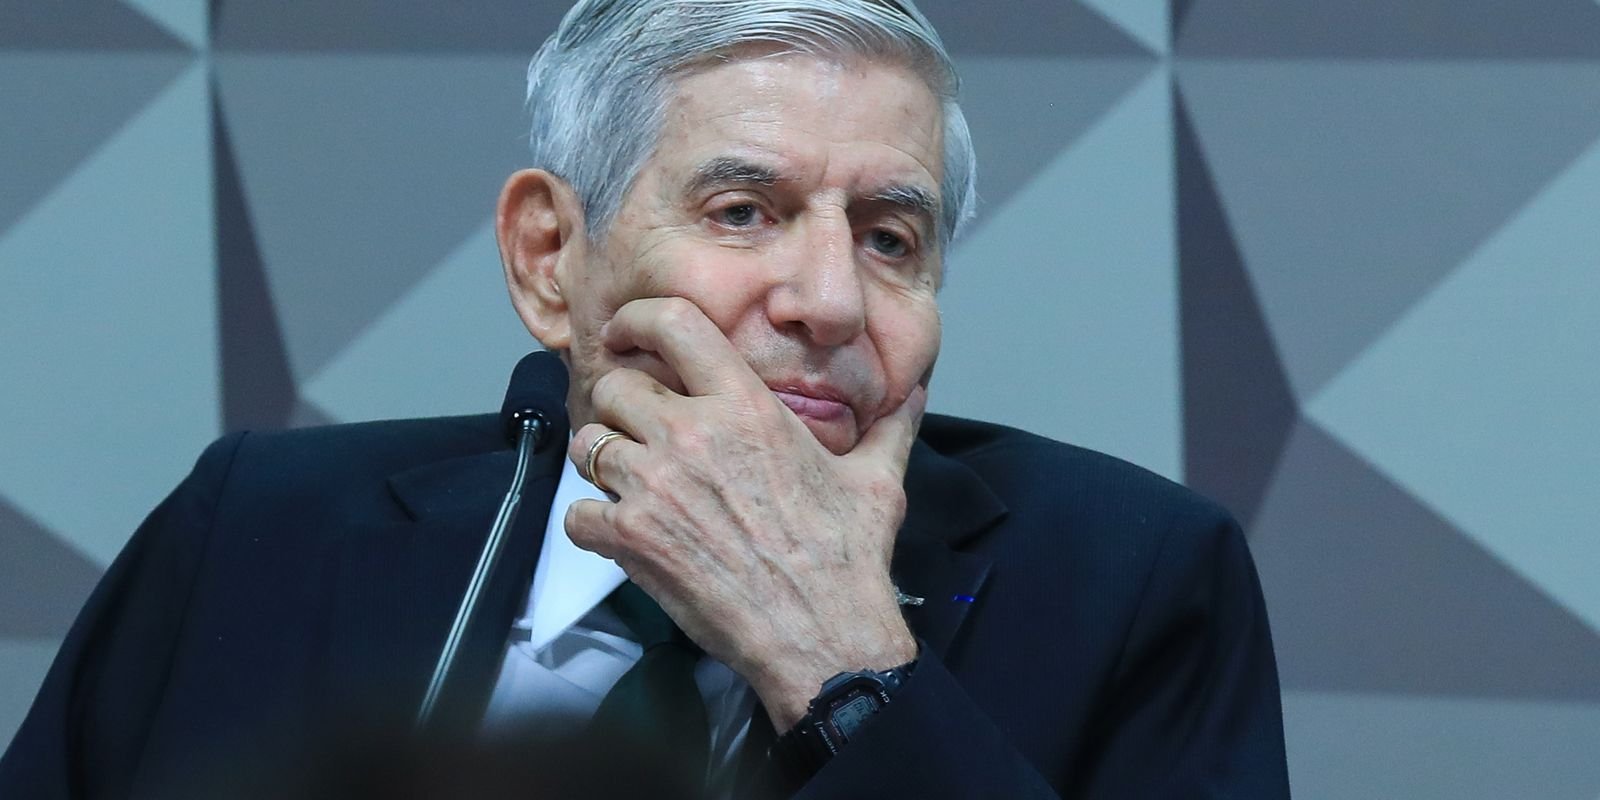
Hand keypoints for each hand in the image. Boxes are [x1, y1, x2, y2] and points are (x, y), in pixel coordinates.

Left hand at [564, 297, 925, 730]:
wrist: (822, 635)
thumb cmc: (847, 559)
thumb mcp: (877, 480)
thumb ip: (889, 428)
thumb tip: (915, 393)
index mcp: (747, 407)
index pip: (673, 324)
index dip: (638, 320)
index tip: (628, 333)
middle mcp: (693, 434)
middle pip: (616, 386)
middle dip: (622, 405)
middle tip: (639, 427)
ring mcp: (655, 486)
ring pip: (589, 443)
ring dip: (603, 459)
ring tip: (629, 480)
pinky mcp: (631, 539)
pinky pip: (577, 513)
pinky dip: (591, 523)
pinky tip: (620, 534)